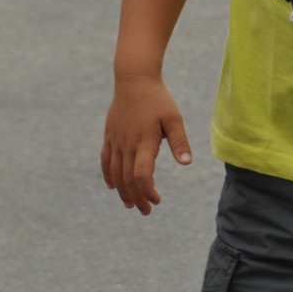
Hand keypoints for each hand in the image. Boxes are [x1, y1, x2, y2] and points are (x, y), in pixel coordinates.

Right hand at [101, 75, 192, 214]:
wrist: (134, 80)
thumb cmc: (158, 99)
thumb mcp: (174, 119)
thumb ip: (180, 141)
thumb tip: (187, 163)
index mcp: (144, 142)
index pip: (142, 175)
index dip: (147, 191)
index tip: (157, 199)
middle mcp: (127, 144)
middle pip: (128, 179)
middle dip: (136, 198)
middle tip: (146, 211)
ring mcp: (116, 141)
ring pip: (115, 173)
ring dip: (123, 191)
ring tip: (130, 204)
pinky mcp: (109, 136)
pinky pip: (106, 160)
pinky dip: (109, 175)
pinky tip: (114, 186)